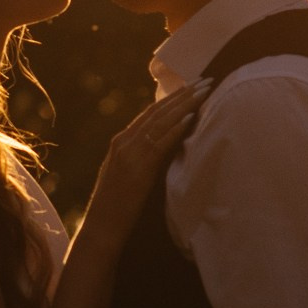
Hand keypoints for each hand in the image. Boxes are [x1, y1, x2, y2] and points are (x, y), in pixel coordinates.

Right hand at [81, 80, 209, 247]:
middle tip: (206, 79)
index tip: (193, 86)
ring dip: (185, 104)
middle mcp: (123, 142)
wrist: (101, 228)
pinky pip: (160, 143)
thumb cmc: (116, 207)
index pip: (150, 113)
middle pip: (157, 111)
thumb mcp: (125, 175)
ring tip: (205, 91)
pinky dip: (176, 128)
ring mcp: (129, 153)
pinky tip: (191, 117)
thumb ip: (139, 157)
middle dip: (183, 94)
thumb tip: (161, 148)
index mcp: (120, 142)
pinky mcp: (138, 168)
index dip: (173, 97)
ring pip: (161, 122)